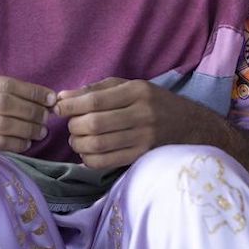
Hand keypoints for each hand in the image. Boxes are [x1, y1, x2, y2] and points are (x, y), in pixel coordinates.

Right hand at [0, 71, 55, 152]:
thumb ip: (10, 93)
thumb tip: (49, 99)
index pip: (7, 84)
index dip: (33, 92)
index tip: (51, 99)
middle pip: (5, 103)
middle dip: (31, 111)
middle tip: (46, 118)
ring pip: (2, 124)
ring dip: (27, 128)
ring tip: (41, 132)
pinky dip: (16, 143)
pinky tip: (27, 143)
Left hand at [55, 78, 211, 168]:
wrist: (190, 125)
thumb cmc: (153, 102)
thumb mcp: (129, 86)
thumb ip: (96, 89)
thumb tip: (61, 98)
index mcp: (136, 91)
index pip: (94, 100)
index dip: (70, 106)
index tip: (57, 108)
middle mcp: (141, 114)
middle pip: (93, 124)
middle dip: (73, 126)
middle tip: (71, 125)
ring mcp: (143, 138)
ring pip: (97, 145)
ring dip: (78, 144)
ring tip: (77, 140)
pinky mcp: (142, 156)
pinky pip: (106, 162)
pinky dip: (89, 160)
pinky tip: (87, 153)